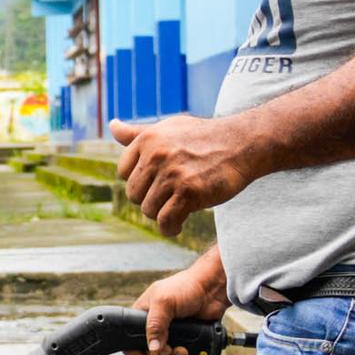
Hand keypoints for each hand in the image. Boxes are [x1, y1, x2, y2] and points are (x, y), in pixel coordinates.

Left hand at [113, 112, 256, 230]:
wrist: (242, 144)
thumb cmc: (205, 137)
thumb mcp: (170, 128)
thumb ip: (138, 133)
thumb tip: (112, 125)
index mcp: (148, 139)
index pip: (123, 172)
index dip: (141, 181)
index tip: (157, 183)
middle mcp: (156, 155)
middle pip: (134, 194)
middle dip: (149, 199)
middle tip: (170, 199)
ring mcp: (172, 174)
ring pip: (148, 209)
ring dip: (162, 215)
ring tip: (177, 210)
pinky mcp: (189, 193)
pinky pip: (166, 221)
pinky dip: (170, 228)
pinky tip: (178, 226)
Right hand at [136, 251, 228, 354]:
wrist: (212, 290)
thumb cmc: (185, 287)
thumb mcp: (163, 302)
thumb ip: (155, 325)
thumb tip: (152, 348)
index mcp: (143, 316)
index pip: (130, 340)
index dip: (136, 351)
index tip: (145, 354)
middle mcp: (156, 328)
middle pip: (149, 354)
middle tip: (169, 349)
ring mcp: (171, 337)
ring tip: (183, 351)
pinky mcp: (186, 343)